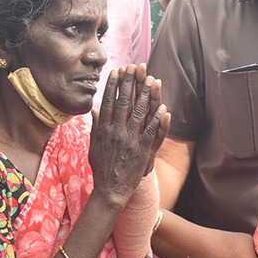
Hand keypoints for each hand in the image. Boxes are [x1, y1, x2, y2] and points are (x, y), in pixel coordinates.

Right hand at [89, 65, 169, 206]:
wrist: (110, 190)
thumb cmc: (102, 169)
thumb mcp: (94, 145)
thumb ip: (95, 126)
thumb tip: (94, 109)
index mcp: (103, 129)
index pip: (109, 102)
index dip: (114, 85)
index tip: (118, 71)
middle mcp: (115, 132)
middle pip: (123, 102)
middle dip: (130, 83)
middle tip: (135, 66)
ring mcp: (128, 141)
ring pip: (138, 113)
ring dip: (146, 95)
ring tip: (151, 79)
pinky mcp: (141, 151)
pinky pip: (151, 132)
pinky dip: (157, 120)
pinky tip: (164, 108)